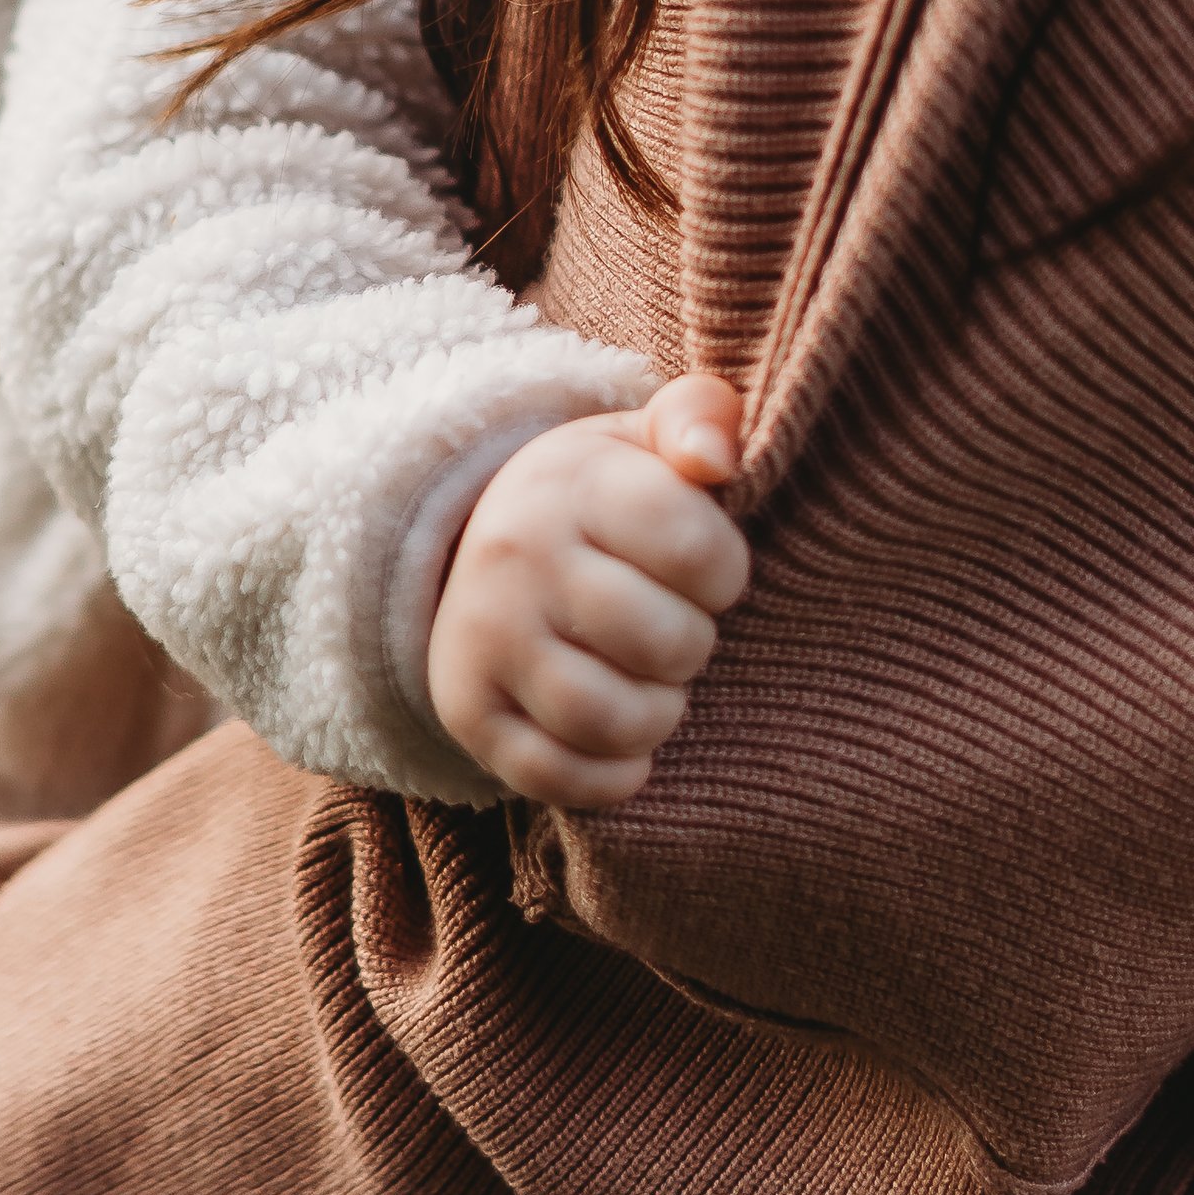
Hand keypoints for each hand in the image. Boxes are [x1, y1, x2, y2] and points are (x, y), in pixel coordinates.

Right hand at [426, 374, 748, 807]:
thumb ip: (701, 415)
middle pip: (668, 643)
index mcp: (571, 481)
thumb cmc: (598, 500)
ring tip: (654, 686)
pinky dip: (612, 774)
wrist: (476, 547)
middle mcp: (513, 557)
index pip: (700, 551)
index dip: (726, 574)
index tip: (704, 572)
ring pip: (614, 719)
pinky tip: (624, 742)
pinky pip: (561, 780)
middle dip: (693, 645)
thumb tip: (715, 457)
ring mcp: (482, 640)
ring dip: (660, 715)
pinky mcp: (467, 713)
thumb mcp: (645, 440)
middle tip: (673, 629)